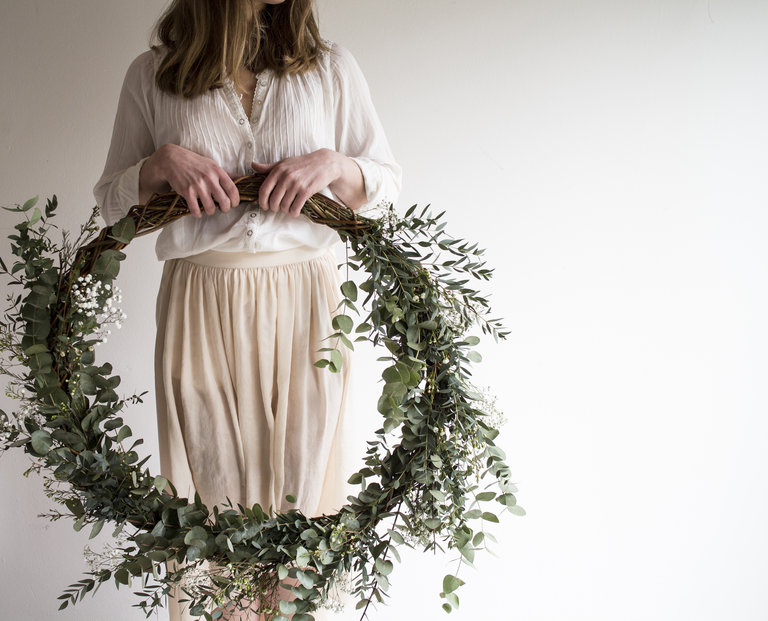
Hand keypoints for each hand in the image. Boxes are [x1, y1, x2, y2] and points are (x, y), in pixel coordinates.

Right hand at [139, 144, 239, 217]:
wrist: (172, 160)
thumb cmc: (195, 163)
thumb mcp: (212, 165)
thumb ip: (226, 174)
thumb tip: (242, 179)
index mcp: (217, 171)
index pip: (233, 190)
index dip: (236, 200)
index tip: (234, 204)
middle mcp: (209, 178)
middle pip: (224, 202)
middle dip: (225, 209)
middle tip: (222, 209)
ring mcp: (198, 185)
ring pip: (210, 208)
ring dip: (211, 211)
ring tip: (209, 208)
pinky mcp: (187, 191)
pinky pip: (196, 210)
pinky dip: (198, 213)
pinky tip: (198, 211)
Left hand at [251, 148, 365, 215]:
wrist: (324, 163)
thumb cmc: (302, 163)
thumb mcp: (284, 163)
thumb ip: (268, 167)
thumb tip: (252, 165)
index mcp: (278, 170)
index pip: (264, 190)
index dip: (262, 202)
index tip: (264, 206)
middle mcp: (285, 177)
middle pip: (273, 201)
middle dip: (274, 208)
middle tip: (278, 208)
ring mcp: (296, 184)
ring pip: (284, 206)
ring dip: (286, 210)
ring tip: (288, 208)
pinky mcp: (306, 191)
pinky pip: (295, 208)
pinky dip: (294, 212)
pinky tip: (296, 211)